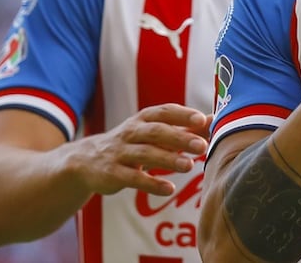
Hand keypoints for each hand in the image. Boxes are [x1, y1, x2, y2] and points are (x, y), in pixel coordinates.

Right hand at [70, 103, 210, 196]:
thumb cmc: (132, 143)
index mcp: (143, 119)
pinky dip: (151, 184)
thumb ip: (184, 128)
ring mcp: (120, 153)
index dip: (183, 115)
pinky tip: (169, 189)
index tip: (202, 120)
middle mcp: (131, 132)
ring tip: (189, 166)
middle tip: (202, 146)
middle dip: (180, 138)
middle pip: (157, 132)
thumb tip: (215, 120)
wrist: (86, 161)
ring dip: (168, 160)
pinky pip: (133, 178)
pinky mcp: (112, 173)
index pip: (165, 112)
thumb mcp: (154, 132)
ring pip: (145, 154)